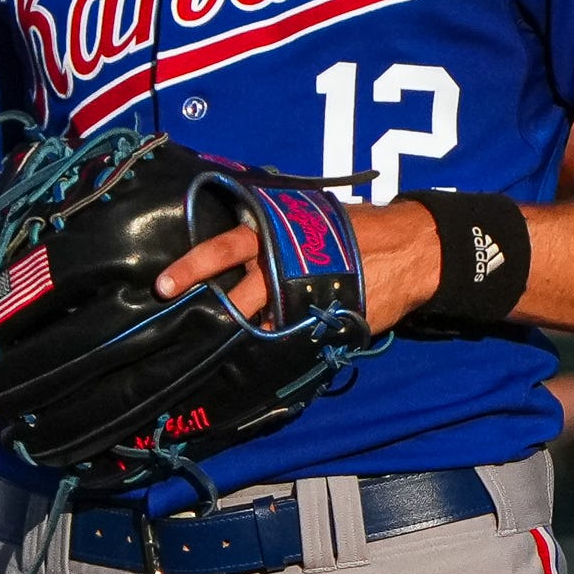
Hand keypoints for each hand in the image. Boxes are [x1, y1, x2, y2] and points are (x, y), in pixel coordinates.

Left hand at [154, 201, 441, 331]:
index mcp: (276, 232)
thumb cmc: (356, 228)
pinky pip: (290, 337)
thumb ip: (276, 231)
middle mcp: (284, 263)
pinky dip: (275, 346)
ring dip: (240, 331)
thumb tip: (240, 247)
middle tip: (179, 319)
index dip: (194, 266)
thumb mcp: (311, 216)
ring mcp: (303, 295)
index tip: (163, 285)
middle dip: (208, 306)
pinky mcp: (323, 320)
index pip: (225, 248)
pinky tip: (260, 357)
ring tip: (217, 344)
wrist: (410, 250)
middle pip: (236, 292)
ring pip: (259, 319)